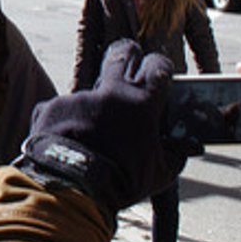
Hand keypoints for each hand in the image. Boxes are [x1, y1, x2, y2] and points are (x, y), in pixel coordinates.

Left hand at [18, 40, 192, 214]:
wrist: (72, 188)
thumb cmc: (122, 182)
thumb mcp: (159, 174)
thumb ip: (175, 155)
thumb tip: (188, 148)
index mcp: (142, 104)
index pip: (158, 66)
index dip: (161, 67)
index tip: (160, 73)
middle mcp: (110, 92)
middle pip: (122, 53)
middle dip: (129, 56)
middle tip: (130, 68)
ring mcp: (79, 96)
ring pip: (91, 89)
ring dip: (95, 104)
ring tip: (95, 131)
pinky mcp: (52, 105)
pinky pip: (63, 109)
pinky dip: (68, 122)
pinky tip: (70, 142)